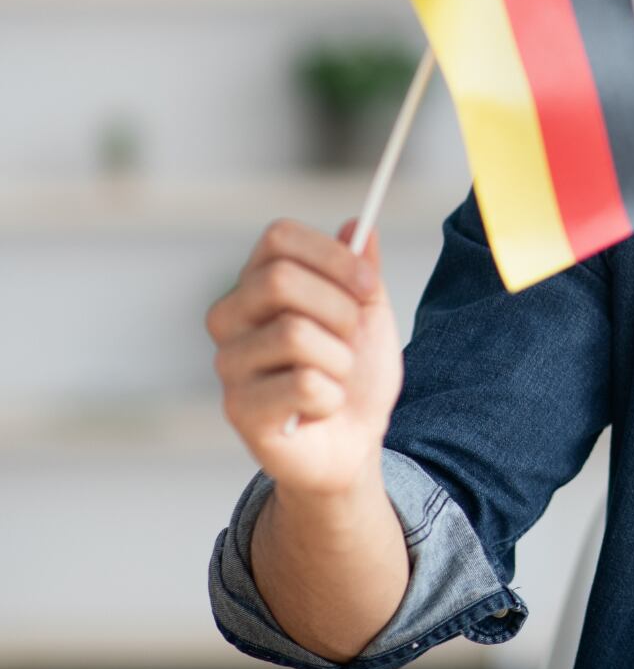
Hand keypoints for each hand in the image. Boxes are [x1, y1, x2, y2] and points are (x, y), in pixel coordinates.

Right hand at [206, 218, 401, 500]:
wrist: (353, 444)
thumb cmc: (354, 375)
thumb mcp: (369, 315)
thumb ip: (362, 271)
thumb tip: (361, 224)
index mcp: (257, 285)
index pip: (278, 238)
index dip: (332, 255)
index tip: (367, 286)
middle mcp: (230, 318)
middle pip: (280, 280)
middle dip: (338, 309)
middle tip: (350, 338)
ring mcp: (229, 364)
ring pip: (295, 335)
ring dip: (340, 360)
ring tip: (334, 377)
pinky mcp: (239, 409)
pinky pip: (303, 384)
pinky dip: (332, 396)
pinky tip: (319, 408)